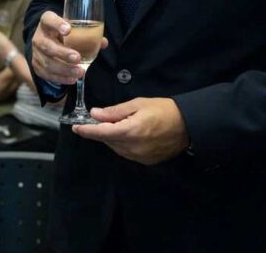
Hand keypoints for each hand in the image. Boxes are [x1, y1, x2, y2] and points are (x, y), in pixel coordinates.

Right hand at [31, 11, 106, 84]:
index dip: (57, 24)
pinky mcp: (37, 65)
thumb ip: (87, 34)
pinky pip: (47, 74)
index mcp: (47, 22)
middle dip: (62, 53)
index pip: (48, 19)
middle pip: (46, 45)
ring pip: (47, 62)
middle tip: (77, 58)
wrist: (48, 41)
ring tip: (79, 72)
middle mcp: (39, 36)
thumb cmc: (64, 34)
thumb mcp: (73, 29)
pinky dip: (60, 78)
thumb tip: (103, 43)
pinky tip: (72, 79)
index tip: (68, 29)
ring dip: (64, 69)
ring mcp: (36, 52)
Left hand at [72, 97, 189, 164]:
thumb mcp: (138, 104)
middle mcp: (132, 148)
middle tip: (97, 121)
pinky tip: (127, 135)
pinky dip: (122, 145)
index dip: (86, 131)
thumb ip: (115, 111)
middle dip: (100, 131)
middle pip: (108, 141)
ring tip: (115, 126)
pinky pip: (127, 153)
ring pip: (116, 148)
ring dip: (111, 138)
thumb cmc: (164, 109)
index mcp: (129, 131)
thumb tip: (95, 114)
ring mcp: (140, 157)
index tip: (75, 128)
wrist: (189, 125)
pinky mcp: (147, 161)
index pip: (101, 133)